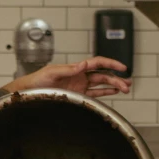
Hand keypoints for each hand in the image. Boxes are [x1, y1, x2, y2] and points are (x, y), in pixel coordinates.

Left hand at [10, 56, 131, 97]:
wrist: (30, 93)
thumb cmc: (38, 80)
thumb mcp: (52, 73)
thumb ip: (68, 69)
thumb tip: (83, 64)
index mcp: (76, 68)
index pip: (98, 63)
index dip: (111, 64)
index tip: (123, 67)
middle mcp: (80, 76)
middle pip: (103, 75)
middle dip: (117, 78)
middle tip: (128, 84)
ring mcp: (80, 86)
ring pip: (102, 84)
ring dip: (114, 85)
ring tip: (126, 88)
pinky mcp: (77, 96)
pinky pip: (95, 94)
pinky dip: (105, 93)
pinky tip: (114, 92)